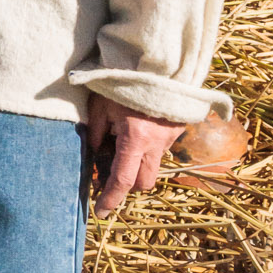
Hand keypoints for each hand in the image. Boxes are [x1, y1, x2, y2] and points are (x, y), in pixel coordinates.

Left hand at [86, 93, 183, 219]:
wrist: (157, 62)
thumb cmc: (123, 81)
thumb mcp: (100, 106)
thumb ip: (96, 133)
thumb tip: (95, 156)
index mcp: (135, 139)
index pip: (122, 180)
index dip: (110, 199)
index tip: (100, 211)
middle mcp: (156, 144)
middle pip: (143, 182)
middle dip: (128, 184)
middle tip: (111, 173)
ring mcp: (170, 137)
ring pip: (154, 167)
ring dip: (139, 166)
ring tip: (124, 146)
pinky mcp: (178, 129)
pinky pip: (162, 149)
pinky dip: (149, 148)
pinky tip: (139, 131)